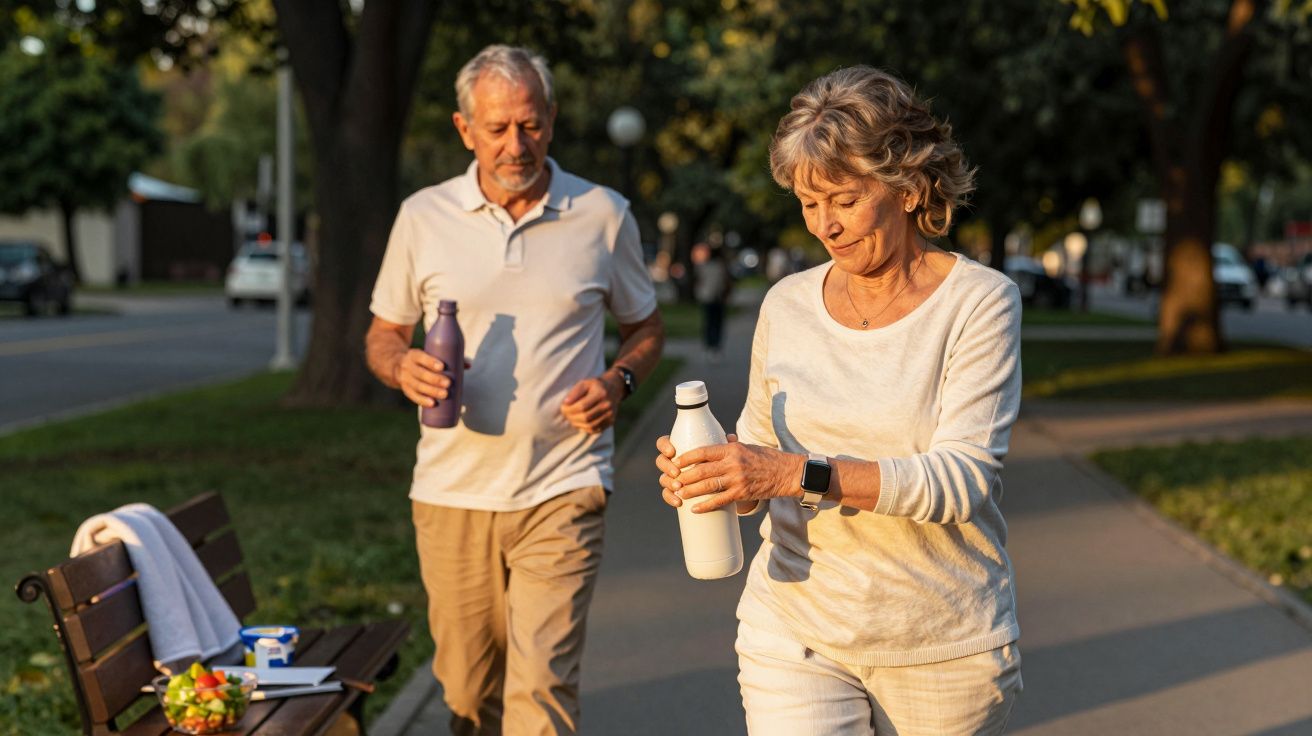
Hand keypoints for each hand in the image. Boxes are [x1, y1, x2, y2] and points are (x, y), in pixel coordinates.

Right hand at [394, 351, 467, 408]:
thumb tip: (468, 365)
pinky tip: (432, 404)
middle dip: (434, 379)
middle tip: (448, 383)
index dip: (430, 362)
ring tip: (444, 395)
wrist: (398, 366)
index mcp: (414, 355)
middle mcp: (407, 367)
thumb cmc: (422, 360)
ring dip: (431, 391)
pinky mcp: (406, 390)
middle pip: (420, 374)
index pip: (421, 357)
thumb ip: (449, 358)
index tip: (442, 367)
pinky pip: (413, 396)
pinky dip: (422, 400)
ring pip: (417, 386)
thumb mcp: (429, 355)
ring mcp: (405, 379)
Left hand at [561, 372, 623, 432]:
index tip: (563, 408)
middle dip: (572, 417)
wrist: (614, 389)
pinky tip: (579, 422)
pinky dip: (584, 428)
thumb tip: (565, 403)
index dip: (570, 409)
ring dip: (577, 424)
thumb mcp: (584, 383)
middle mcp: (607, 405)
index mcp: (601, 393)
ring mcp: (610, 415)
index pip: (582, 406)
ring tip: (571, 419)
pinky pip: (595, 430)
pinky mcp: (611, 422)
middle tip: (565, 414)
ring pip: (590, 426)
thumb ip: (574, 392)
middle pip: (586, 417)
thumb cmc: (595, 386)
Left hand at [656, 434, 799, 512]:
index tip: (676, 462)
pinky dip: (706, 505)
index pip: (704, 451)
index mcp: (732, 449)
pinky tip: (695, 509)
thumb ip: (731, 447)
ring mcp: (737, 479)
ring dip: (691, 491)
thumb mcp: (747, 447)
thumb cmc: (767, 458)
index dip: (687, 457)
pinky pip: (720, 500)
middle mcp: (733, 463)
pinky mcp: (742, 493)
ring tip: (679, 493)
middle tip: (674, 481)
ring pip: (708, 485)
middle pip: (702, 470)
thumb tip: (716, 443)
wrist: (787, 473)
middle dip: (685, 476)